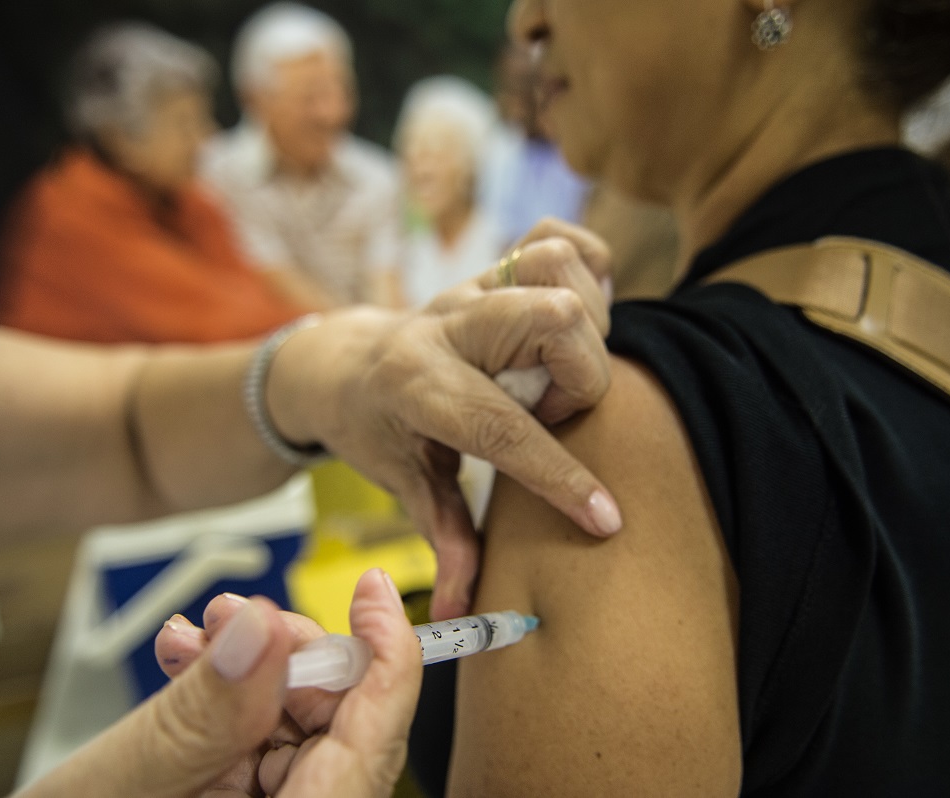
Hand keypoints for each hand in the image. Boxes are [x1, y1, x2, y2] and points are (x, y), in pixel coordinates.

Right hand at [151, 570, 420, 797]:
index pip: (374, 741)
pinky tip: (189, 666)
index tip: (371, 590)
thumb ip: (204, 710)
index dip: (386, 655)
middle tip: (234, 616)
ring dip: (247, 668)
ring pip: (297, 724)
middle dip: (288, 653)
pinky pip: (260, 745)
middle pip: (339, 722)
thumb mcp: (129, 781)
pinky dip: (228, 699)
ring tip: (193, 639)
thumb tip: (260, 629)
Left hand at [268, 222, 621, 618]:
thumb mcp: (401, 483)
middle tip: (555, 413)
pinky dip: (585, 270)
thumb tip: (469, 609)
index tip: (605, 517)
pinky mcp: (493, 267)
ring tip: (559, 372)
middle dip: (580, 377)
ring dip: (584, 326)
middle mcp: (447, 325)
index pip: (499, 427)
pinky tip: (573, 320)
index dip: (558, 476)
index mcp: (417, 385)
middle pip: (551, 319)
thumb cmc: (376, 428)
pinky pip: (554, 238)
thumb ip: (444, 538)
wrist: (344, 362)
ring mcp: (472, 287)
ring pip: (558, 269)